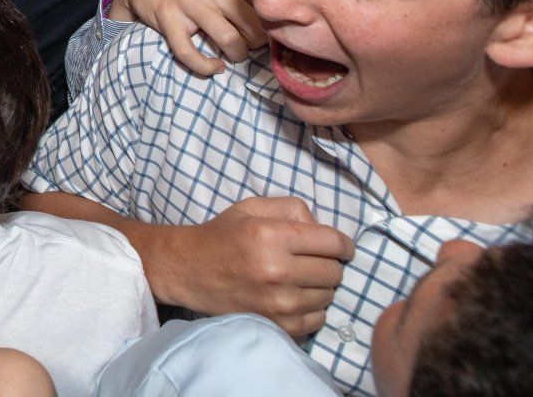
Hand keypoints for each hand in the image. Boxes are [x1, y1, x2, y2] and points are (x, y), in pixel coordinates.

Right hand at [110, 0, 264, 76]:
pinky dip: (206, 67)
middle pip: (255, 29)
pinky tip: (214, 67)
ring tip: (235, 55)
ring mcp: (190, 3)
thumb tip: (288, 9)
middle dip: (258, 45)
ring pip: (230, 41)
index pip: (268, 10)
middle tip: (251, 44)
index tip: (272, 34)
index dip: (275, 29)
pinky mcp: (169, 20)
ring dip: (238, 56)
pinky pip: (190, 53)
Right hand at [150, 197, 353, 335]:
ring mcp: (278, 302)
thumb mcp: (252, 208)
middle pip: (334, 271)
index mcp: (271, 235)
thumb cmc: (224, 236)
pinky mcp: (277, 325)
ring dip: (319, 287)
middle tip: (310, 262)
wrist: (188, 270)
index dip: (343, 244)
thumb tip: (324, 230)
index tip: (341, 247)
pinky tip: (293, 297)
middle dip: (329, 264)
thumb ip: (293, 208)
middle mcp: (276, 270)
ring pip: (329, 296)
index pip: (333, 242)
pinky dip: (311, 309)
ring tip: (298, 280)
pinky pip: (318, 319)